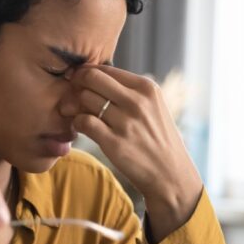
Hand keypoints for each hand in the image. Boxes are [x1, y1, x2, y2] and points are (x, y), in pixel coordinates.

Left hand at [59, 65, 202, 241]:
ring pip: (85, 99)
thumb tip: (93, 76)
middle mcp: (137, 102)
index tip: (81, 83)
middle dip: (77, 84)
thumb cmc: (157, 139)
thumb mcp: (153, 107)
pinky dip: (77, 123)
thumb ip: (128, 91)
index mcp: (147, 88)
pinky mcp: (114, 143)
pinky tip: (81, 128)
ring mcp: (126, 122)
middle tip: (73, 95)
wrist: (170, 174)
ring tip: (79, 113)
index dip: (88, 73)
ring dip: (75, 105)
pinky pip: (83, 122)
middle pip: (92, 78)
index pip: (106, 69)